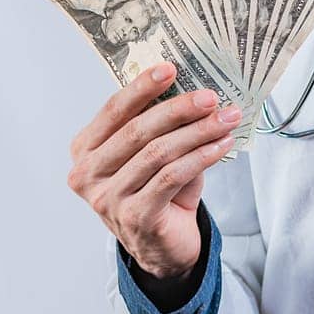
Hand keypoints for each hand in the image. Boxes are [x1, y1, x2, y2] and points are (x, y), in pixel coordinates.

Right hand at [65, 63, 239, 280]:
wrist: (163, 245)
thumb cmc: (159, 191)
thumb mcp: (154, 154)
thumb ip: (162, 127)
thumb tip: (196, 92)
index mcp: (86, 149)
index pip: (113, 111)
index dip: (141, 88)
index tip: (170, 68)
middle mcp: (87, 174)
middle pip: (137, 130)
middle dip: (178, 109)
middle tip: (210, 96)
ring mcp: (107, 198)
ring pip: (158, 153)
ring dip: (198, 131)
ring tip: (227, 118)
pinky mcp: (134, 216)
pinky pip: (172, 177)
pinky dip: (202, 156)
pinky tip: (223, 144)